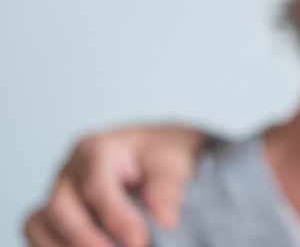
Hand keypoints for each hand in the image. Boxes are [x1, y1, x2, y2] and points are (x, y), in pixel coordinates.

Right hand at [24, 126, 207, 246]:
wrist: (153, 159)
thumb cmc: (159, 158)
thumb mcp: (171, 163)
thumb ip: (166, 188)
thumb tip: (164, 220)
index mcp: (96, 150)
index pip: (95, 186)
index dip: (115, 217)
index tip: (138, 240)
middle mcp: (69, 172)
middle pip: (60, 208)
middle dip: (86, 238)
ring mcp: (57, 194)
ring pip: (41, 224)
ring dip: (67, 245)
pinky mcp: (52, 217)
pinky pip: (40, 235)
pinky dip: (56, 246)